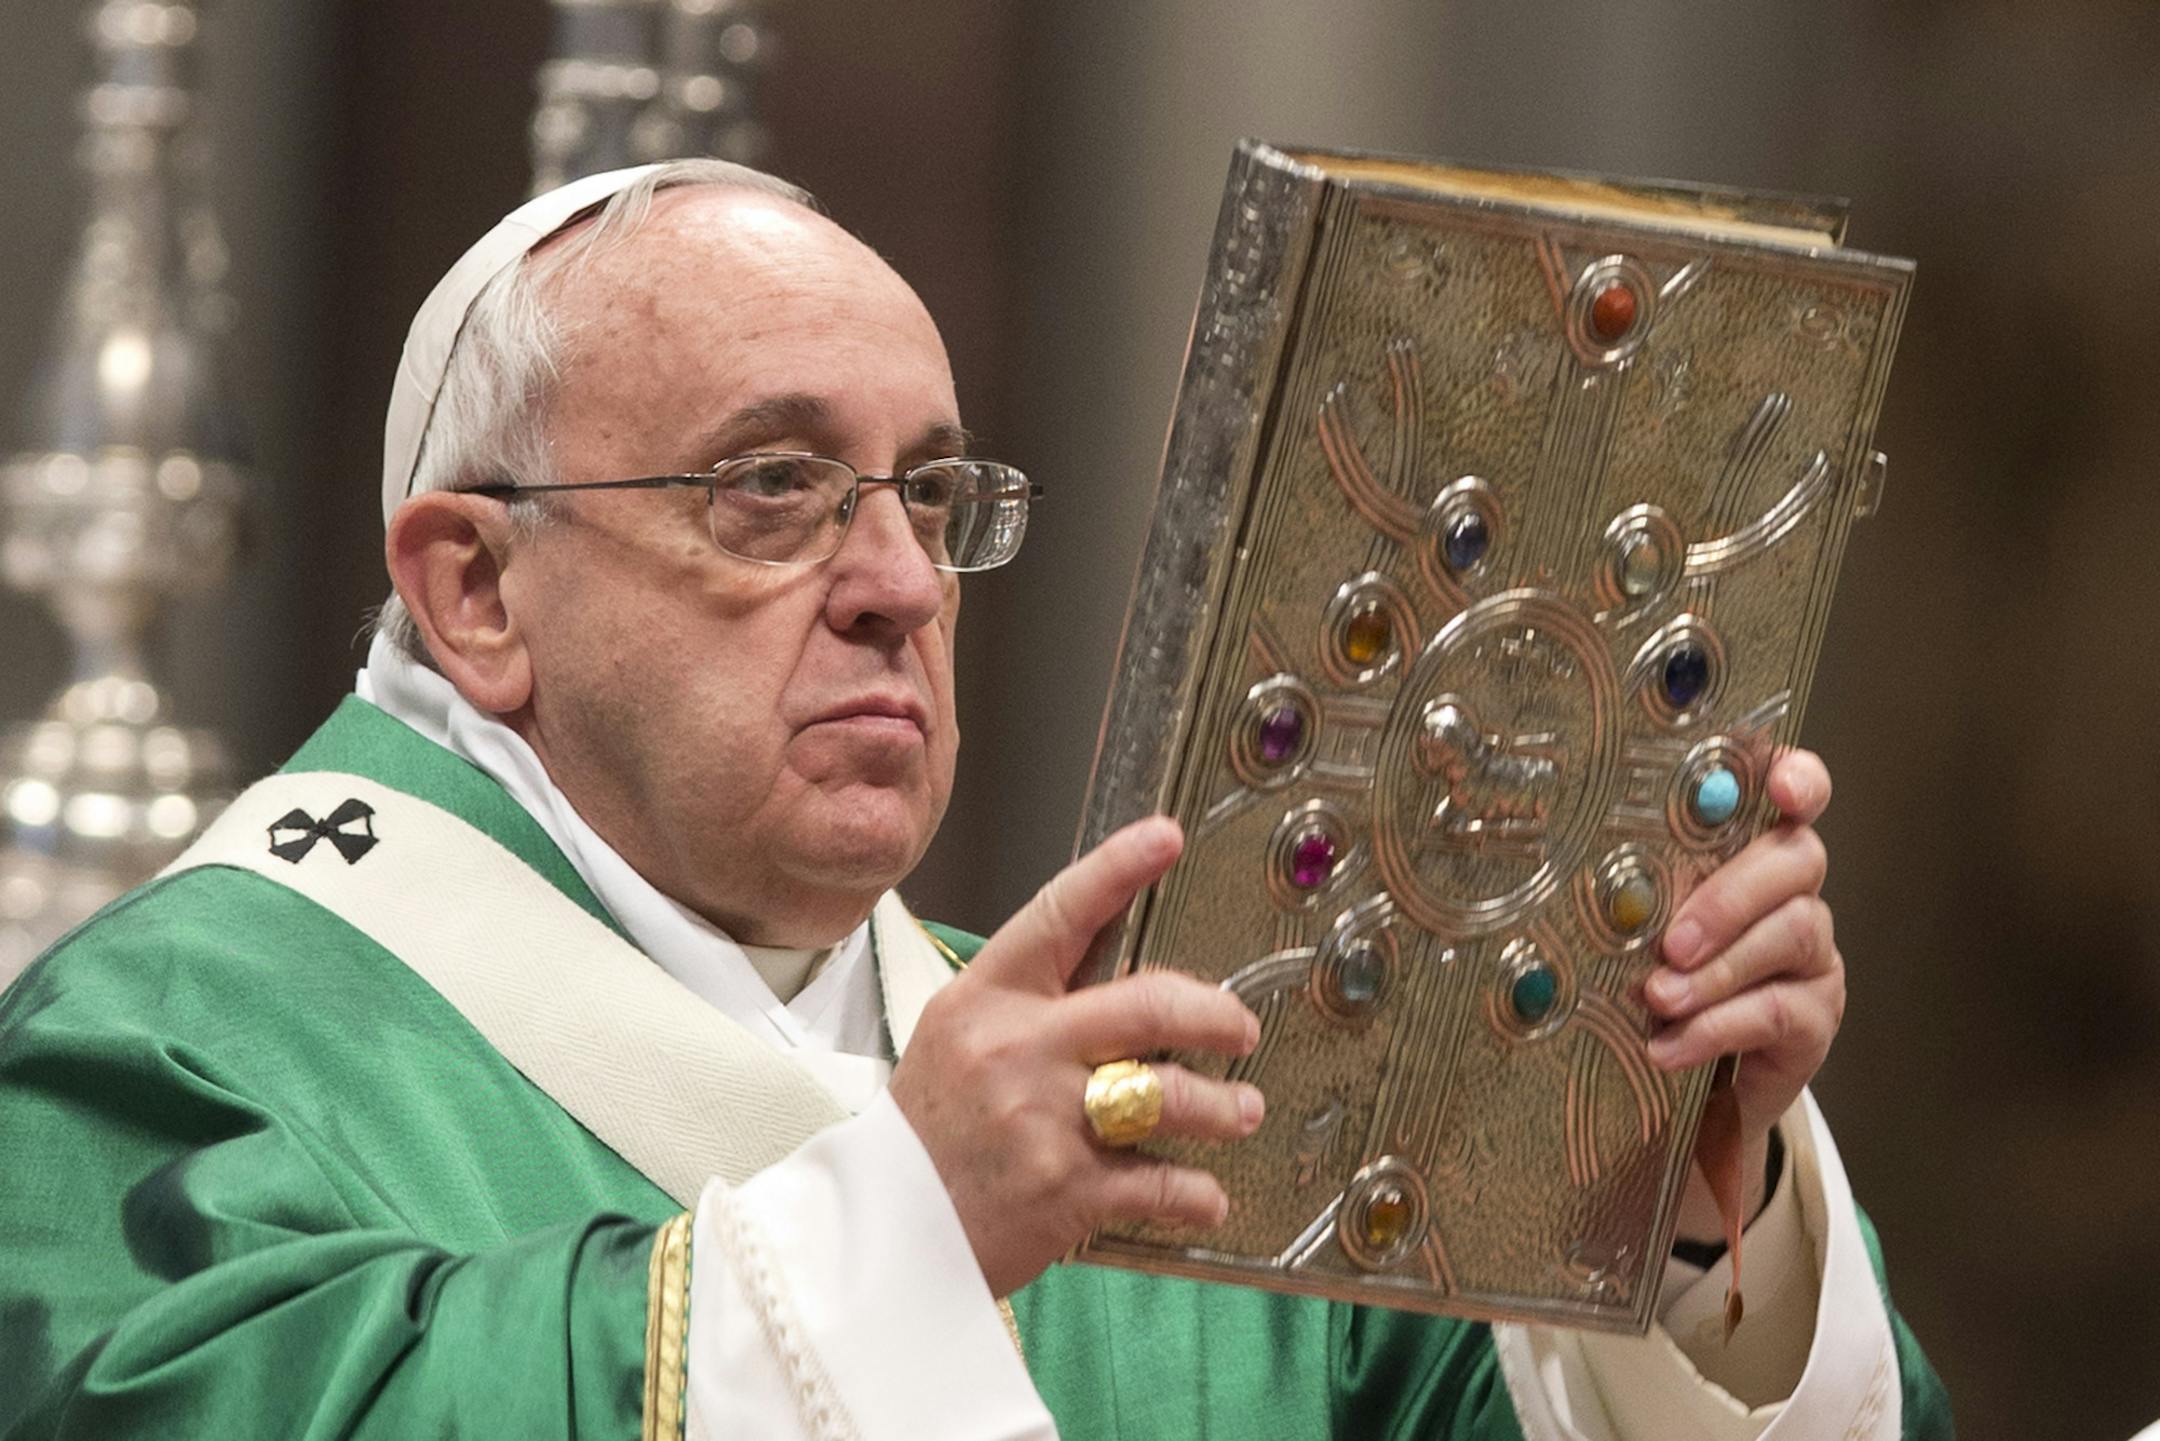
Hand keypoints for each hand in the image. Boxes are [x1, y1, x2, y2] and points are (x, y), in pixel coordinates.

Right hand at [887, 816, 1264, 1296]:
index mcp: (987, 999)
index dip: (1117, 868)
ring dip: (1223, 1107)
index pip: (1059, 914)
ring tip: (1241, 1112)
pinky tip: (1205, 1193)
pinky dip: (1195, 1191)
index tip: (1165, 836)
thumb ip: (1035, 1001)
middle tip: (1240, 1027)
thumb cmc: (929, 1129)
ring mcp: (1043, 1119)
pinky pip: (1159, 1181)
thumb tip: (1121, 968)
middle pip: (1148, 1005)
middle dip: (1215, 1014)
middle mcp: (1018, 1049)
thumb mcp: (959, 1037)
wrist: (879, 1230)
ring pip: (1169, 1093)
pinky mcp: (1064, 1189)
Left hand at [1647, 749, 1842, 1241]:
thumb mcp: (1636, 926)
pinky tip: (1668, 1046)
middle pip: (1795, 860)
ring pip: (1789, 933)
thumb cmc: (1654, 978)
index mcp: (1751, 849)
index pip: (1794, 790)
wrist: (1690, 1085)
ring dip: (1716, 969)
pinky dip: (1715, 1028)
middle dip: (1728, 898)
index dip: (1796, 778)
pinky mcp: (1815, 1016)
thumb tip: (1572, 881)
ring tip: (1659, 996)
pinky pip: (1776, 1011)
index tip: (1781, 787)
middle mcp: (1794, 891)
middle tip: (1670, 942)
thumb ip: (1632, 893)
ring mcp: (1813, 953)